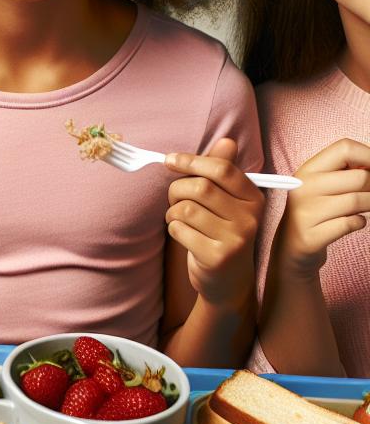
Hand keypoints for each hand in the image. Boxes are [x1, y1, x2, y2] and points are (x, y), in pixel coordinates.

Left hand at [164, 138, 263, 307]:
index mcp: (253, 198)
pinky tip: (184, 237)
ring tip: (180, 220)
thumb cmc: (220, 233)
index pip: (222, 169)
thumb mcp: (226, 202)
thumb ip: (222, 172)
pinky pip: (179, 229)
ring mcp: (235, 239)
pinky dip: (173, 229)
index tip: (170, 160)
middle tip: (174, 199)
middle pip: (199, 188)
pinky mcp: (217, 257)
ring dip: (172, 212)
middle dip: (176, 190)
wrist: (228, 282)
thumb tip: (226, 140)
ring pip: (185, 209)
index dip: (191, 161)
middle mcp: (250, 218)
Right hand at [273, 138, 369, 277]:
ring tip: (365, 208)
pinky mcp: (310, 236)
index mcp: (307, 170)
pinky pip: (351, 224)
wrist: (290, 247)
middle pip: (359, 177)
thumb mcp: (323, 186)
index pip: (345, 148)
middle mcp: (302, 187)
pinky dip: (359, 223)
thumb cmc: (316, 212)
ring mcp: (305, 212)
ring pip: (358, 201)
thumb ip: (345, 172)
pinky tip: (352, 222)